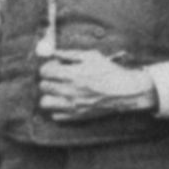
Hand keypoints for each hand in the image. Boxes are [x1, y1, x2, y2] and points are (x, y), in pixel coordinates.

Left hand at [37, 47, 155, 121]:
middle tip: (56, 77)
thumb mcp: (91, 56)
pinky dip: (58, 108)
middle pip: (43, 86)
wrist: (124, 91)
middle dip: (48, 79)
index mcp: (72, 75)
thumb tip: (54, 51)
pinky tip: (67, 101)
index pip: (44, 72)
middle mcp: (69, 91)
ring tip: (58, 91)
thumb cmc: (109, 71)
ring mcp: (71, 106)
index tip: (54, 66)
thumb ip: (70, 54)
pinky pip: (55, 115)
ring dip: (49, 95)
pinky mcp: (76, 116)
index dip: (48, 66)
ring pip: (45, 103)